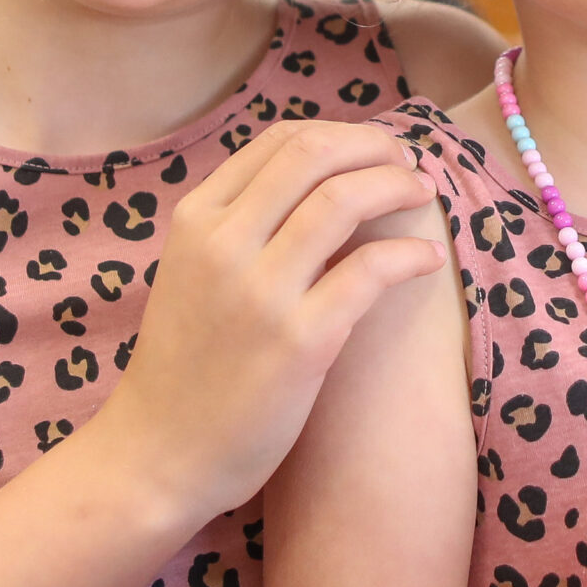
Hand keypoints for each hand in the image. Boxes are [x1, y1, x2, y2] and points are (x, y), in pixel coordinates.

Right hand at [92, 121, 442, 519]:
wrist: (159, 453)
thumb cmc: (185, 365)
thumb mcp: (191, 272)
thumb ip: (237, 225)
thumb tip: (312, 180)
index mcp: (196, 220)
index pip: (278, 141)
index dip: (340, 134)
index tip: (374, 150)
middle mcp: (222, 244)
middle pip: (313, 154)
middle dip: (375, 146)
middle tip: (408, 164)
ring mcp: (260, 292)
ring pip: (342, 199)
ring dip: (398, 186)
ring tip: (424, 195)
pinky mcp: (299, 341)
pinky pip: (369, 271)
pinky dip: (409, 254)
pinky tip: (427, 259)